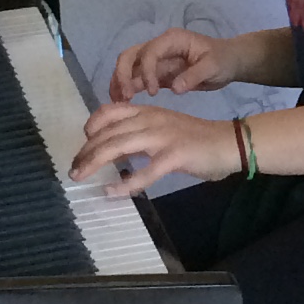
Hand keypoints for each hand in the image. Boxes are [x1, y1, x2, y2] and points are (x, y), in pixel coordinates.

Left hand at [68, 101, 233, 197]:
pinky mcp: (174, 156)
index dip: (91, 126)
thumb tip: (111, 153)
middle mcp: (151, 120)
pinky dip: (125, 184)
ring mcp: (162, 137)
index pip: (110, 112)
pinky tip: (112, 192)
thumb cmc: (196, 138)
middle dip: (86, 151)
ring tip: (80, 176)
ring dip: (94, 162)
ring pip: (118, 146)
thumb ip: (138, 136)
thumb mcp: (163, 129)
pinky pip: (144, 172)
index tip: (84, 143)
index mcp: (148, 112)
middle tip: (74, 169)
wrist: (229, 142)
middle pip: (108, 133)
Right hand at [109, 26, 233, 100]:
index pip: (149, 52)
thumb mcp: (213, 67)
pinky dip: (127, 87)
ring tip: (118, 102)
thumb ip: (194, 76)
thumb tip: (175, 89)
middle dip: (123, 74)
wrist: (228, 63)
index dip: (146, 71)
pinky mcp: (157, 73)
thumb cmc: (223, 60)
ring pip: (128, 66)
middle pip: (130, 55)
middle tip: (125, 96)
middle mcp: (159, 47)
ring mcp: (156, 60)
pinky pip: (136, 78)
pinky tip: (122, 102)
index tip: (153, 92)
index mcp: (172, 40)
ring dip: (120, 82)